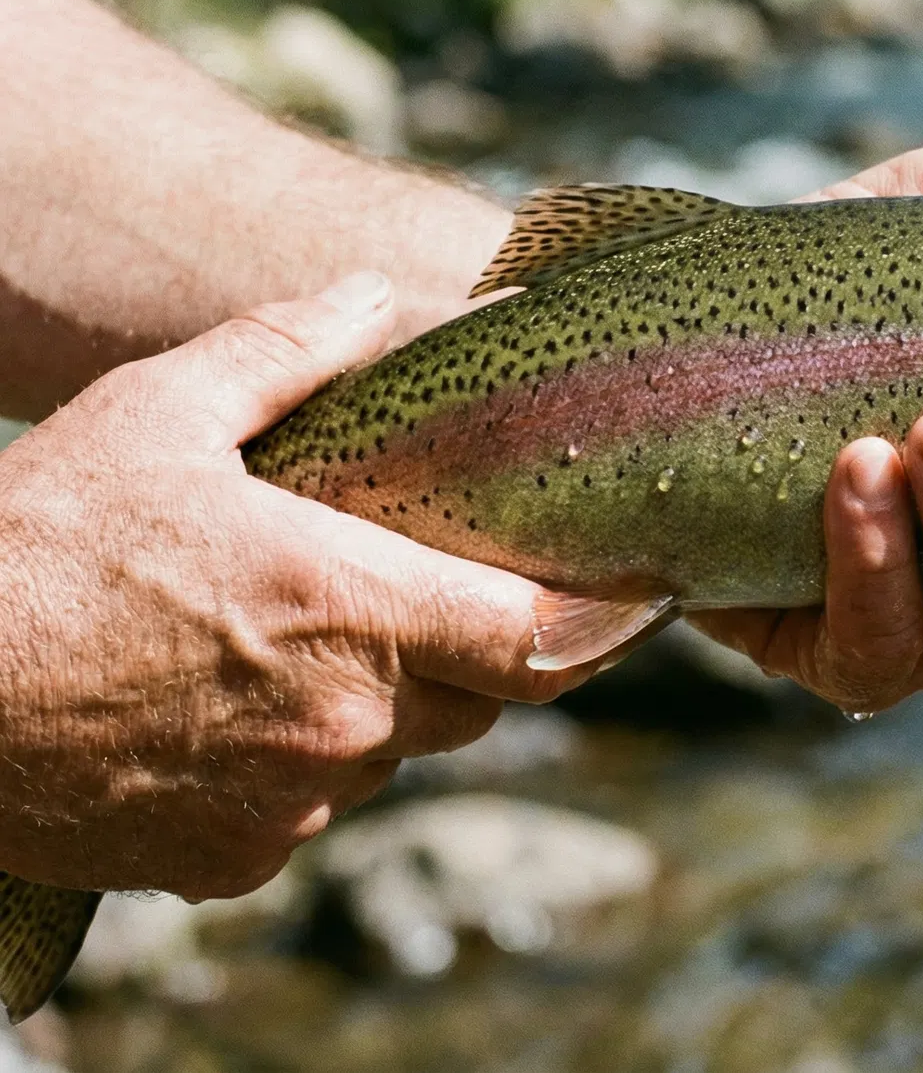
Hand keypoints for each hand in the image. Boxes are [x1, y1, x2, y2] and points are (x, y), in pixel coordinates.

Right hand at [0, 274, 572, 898]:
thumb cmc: (33, 551)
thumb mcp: (159, 418)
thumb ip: (286, 355)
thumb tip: (379, 293)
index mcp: (352, 609)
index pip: (540, 638)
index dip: (599, 621)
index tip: (633, 598)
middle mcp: (346, 721)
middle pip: (481, 695)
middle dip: (470, 646)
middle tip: (422, 590)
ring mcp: (295, 800)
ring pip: (401, 751)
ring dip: (383, 702)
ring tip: (303, 641)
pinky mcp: (238, 860)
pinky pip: (317, 807)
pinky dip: (302, 763)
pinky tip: (233, 709)